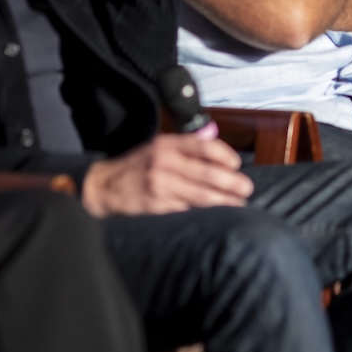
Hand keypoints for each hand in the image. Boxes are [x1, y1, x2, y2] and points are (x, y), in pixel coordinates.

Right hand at [80, 125, 253, 217]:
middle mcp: (164, 162)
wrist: (104, 186)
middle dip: (231, 182)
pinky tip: (216, 216)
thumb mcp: (158, 146)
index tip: (237, 164)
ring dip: (224, 201)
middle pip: (207, 172)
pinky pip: (187, 210)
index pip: (204, 146)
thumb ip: (186, 143)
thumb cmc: (137, 166)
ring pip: (200, 195)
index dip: (225, 155)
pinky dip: (205, 214)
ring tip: (238, 204)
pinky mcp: (157, 206)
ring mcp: (160, 185)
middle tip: (246, 188)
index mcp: (167, 144)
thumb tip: (212, 134)